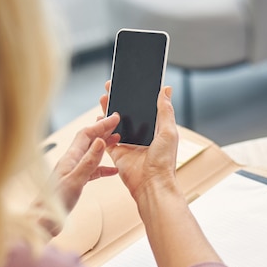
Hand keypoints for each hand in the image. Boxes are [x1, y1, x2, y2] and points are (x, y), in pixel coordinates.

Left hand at [52, 114, 120, 211]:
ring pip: (91, 153)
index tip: (114, 118)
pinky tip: (113, 170)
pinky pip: (92, 170)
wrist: (44, 221)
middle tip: (118, 123)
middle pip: (89, 140)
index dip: (101, 124)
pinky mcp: (76, 182)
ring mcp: (73, 171)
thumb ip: (88, 162)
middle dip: (103, 130)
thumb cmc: (55, 202)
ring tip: (117, 140)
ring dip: (104, 146)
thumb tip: (100, 141)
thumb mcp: (76, 181)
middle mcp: (71, 161)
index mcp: (69, 158)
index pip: (87, 134)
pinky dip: (103, 167)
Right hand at [102, 84, 178, 201]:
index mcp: (156, 129)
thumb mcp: (169, 131)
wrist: (151, 184)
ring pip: (116, 123)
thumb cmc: (164, 162)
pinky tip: (97, 118)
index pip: (145, 107)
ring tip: (103, 97)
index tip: (130, 82)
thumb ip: (165, 110)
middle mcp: (142, 135)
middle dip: (119, 99)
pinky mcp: (117, 153)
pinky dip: (101, 129)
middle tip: (112, 86)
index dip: (137, 95)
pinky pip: (107, 138)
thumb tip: (166, 89)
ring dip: (109, 111)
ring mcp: (128, 144)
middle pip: (128, 113)